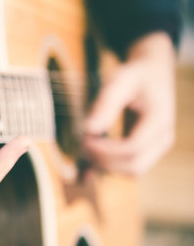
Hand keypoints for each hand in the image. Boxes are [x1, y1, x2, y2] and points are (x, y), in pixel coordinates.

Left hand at [83, 32, 175, 175]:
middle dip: (104, 160)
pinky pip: (129, 168)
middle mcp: (163, 138)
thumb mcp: (120, 81)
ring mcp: (157, 147)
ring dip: (106, 166)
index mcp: (159, 119)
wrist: (152, 74)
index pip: (133, 147)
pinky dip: (109, 168)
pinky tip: (88, 164)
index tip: (84, 139)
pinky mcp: (148, 151)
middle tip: (81, 144)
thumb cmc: (136, 75)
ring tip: (85, 147)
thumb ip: (105, 104)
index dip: (105, 149)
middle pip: (133, 165)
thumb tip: (89, 129)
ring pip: (132, 171)